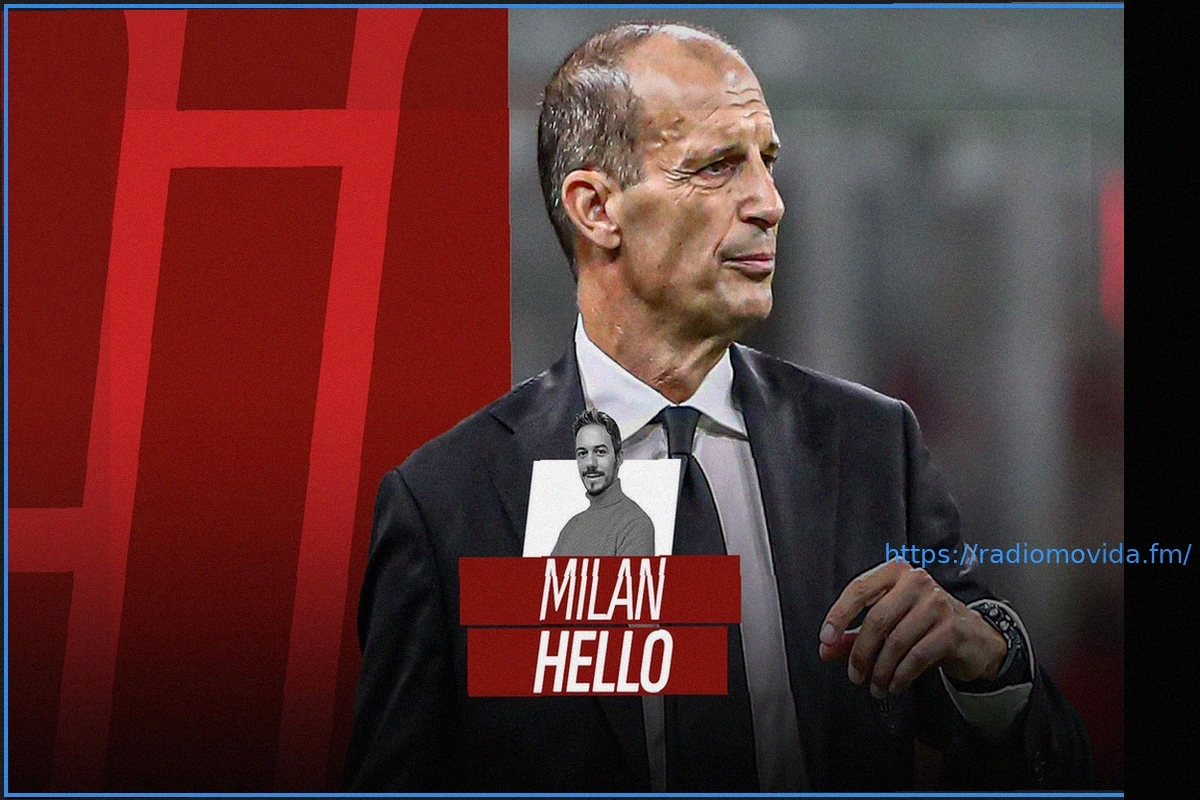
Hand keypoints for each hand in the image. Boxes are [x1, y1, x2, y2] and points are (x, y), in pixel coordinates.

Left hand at [818, 559, 1007, 698]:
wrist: (974, 637)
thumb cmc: (925, 624)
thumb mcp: (889, 623)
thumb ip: (854, 634)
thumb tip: (826, 650)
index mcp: (895, 572)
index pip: (859, 589)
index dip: (839, 615)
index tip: (826, 639)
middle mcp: (917, 582)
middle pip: (876, 619)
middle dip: (860, 653)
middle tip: (854, 675)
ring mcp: (937, 603)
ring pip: (896, 641)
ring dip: (880, 670)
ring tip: (875, 686)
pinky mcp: (952, 629)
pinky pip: (917, 656)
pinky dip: (901, 675)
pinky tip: (895, 685)